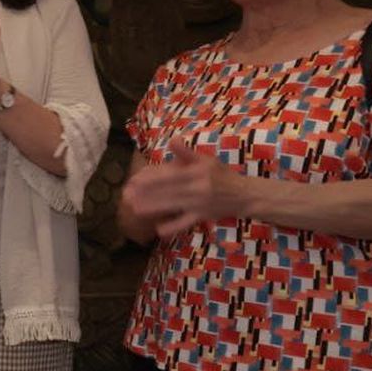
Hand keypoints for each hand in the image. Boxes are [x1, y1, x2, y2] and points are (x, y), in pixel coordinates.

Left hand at [120, 139, 244, 237]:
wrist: (245, 195)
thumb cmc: (222, 175)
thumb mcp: (206, 160)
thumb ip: (186, 153)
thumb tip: (172, 140)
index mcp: (196, 171)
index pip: (169, 174)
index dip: (150, 178)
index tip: (133, 180)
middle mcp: (197, 187)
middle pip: (167, 190)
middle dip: (145, 193)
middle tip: (126, 196)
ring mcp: (199, 203)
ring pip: (172, 205)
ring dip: (153, 207)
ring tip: (135, 208)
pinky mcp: (202, 216)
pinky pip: (186, 223)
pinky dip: (173, 227)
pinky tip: (158, 230)